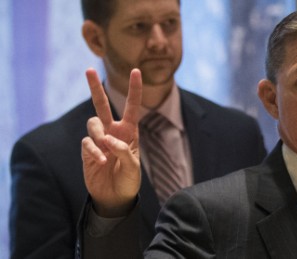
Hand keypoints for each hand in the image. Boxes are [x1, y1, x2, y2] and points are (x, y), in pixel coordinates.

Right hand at [81, 68, 141, 216]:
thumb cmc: (129, 181)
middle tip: (89, 69)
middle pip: (102, 105)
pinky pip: (87, 142)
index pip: (132, 107)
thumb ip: (125, 152)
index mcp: (129, 132)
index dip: (134, 89)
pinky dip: (94, 150)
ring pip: (92, 123)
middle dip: (95, 88)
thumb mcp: (134, 167)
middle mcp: (113, 132)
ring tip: (106, 149)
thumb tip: (109, 139)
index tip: (136, 71)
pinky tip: (102, 160)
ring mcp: (98, 140)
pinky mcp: (87, 150)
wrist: (115, 197)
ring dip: (98, 133)